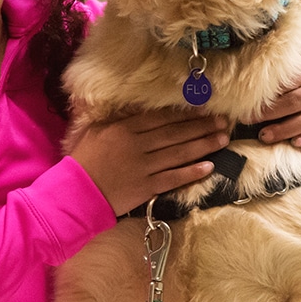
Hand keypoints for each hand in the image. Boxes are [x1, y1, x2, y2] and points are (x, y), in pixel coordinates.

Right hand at [69, 109, 229, 215]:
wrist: (76, 192)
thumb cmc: (82, 160)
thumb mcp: (94, 132)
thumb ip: (116, 121)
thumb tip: (135, 112)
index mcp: (124, 129)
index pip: (160, 119)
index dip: (184, 114)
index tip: (203, 109)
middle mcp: (137, 145)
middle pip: (175, 134)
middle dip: (201, 127)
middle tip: (223, 122)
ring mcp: (144, 167)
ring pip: (179, 154)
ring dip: (203, 146)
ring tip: (223, 139)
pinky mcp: (147, 187)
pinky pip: (173, 178)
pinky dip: (191, 172)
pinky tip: (209, 167)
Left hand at [248, 20, 300, 146]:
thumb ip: (291, 33)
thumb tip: (259, 27)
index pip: (286, 82)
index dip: (264, 94)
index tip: (243, 101)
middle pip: (294, 103)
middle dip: (268, 115)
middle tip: (245, 121)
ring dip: (286, 131)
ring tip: (264, 136)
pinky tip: (296, 142)